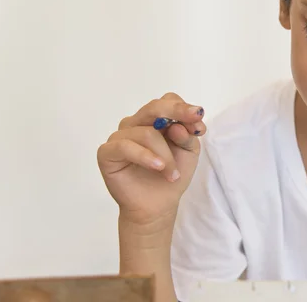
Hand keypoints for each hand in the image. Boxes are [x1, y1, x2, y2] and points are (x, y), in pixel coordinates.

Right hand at [97, 92, 205, 226]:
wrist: (157, 205)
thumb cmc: (172, 175)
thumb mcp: (189, 151)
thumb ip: (187, 134)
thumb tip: (177, 126)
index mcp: (156, 120)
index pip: (167, 100)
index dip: (183, 108)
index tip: (198, 121)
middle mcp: (137, 123)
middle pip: (154, 108)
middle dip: (176, 114)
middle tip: (192, 129)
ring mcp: (120, 136)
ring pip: (146, 132)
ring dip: (165, 155)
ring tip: (173, 174)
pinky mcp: (107, 152)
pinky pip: (125, 146)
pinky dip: (145, 156)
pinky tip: (158, 167)